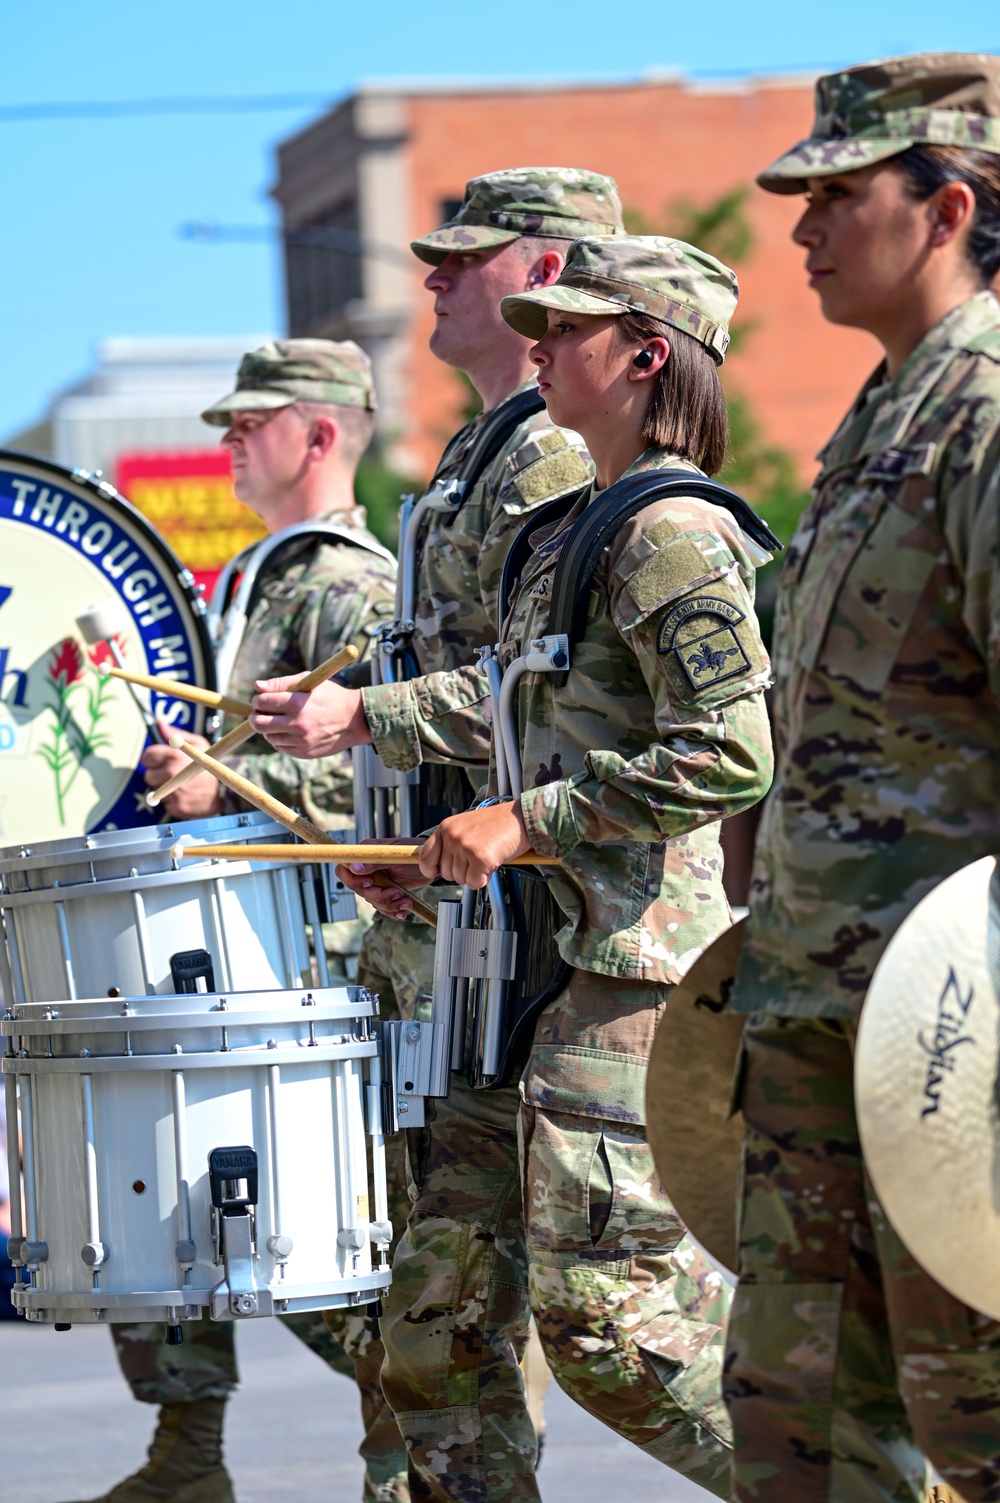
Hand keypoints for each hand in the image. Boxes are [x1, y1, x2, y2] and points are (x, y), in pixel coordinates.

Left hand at [141, 720, 220, 820]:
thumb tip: (159, 722)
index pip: (147, 757)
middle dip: (158, 776)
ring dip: (165, 789)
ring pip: (156, 791)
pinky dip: (172, 801)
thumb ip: (175, 733)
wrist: (224, 792)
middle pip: (148, 776)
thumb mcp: (198, 744)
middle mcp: (171, 773)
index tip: (159, 762)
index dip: (152, 759)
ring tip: (181, 785)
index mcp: (174, 755)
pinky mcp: (176, 806)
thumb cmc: (208, 766)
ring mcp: (173, 791)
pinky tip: (184, 795)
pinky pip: (165, 803)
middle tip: (172, 775)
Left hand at [249, 677, 370, 757]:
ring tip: (279, 720)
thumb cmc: (332, 696)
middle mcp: (298, 724)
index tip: (261, 699)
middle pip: (259, 724)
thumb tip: (257, 686)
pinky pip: (281, 747)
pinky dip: (280, 739)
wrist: (356, 720)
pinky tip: (289, 730)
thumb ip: (281, 683)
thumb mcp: (310, 682)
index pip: (262, 702)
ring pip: (269, 737)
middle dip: (255, 716)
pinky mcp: (304, 753)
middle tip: (259, 712)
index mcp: (298, 703)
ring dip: (268, 728)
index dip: (258, 699)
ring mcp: (301, 741)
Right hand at [336, 838, 429, 921]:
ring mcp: (375, 882)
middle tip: (396, 892)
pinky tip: (403, 910)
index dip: (353, 880)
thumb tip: (355, 867)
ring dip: (389, 904)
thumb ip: (374, 861)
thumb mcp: (395, 856)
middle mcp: (367, 869)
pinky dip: (392, 911)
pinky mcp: (384, 892)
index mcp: (365, 855)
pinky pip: (381, 907)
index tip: (370, 883)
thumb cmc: (413, 853)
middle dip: (378, 896)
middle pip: (358, 890)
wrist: (430, 865)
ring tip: (405, 901)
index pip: (344, 870)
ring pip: (371, 901)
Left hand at [418, 802, 529, 888]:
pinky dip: (484, 879)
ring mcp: (466, 847)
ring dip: (474, 874)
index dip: (431, 869)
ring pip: (460, 880)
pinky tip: (492, 863)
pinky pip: (474, 883)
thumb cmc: (496, 824)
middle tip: (476, 858)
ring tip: (486, 857)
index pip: (425, 857)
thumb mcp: (464, 826)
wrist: (519, 818)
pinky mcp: (481, 858)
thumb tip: (437, 868)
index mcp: (446, 827)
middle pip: (445, 873)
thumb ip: (449, 843)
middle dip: (462, 871)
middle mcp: (452, 836)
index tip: (437, 872)